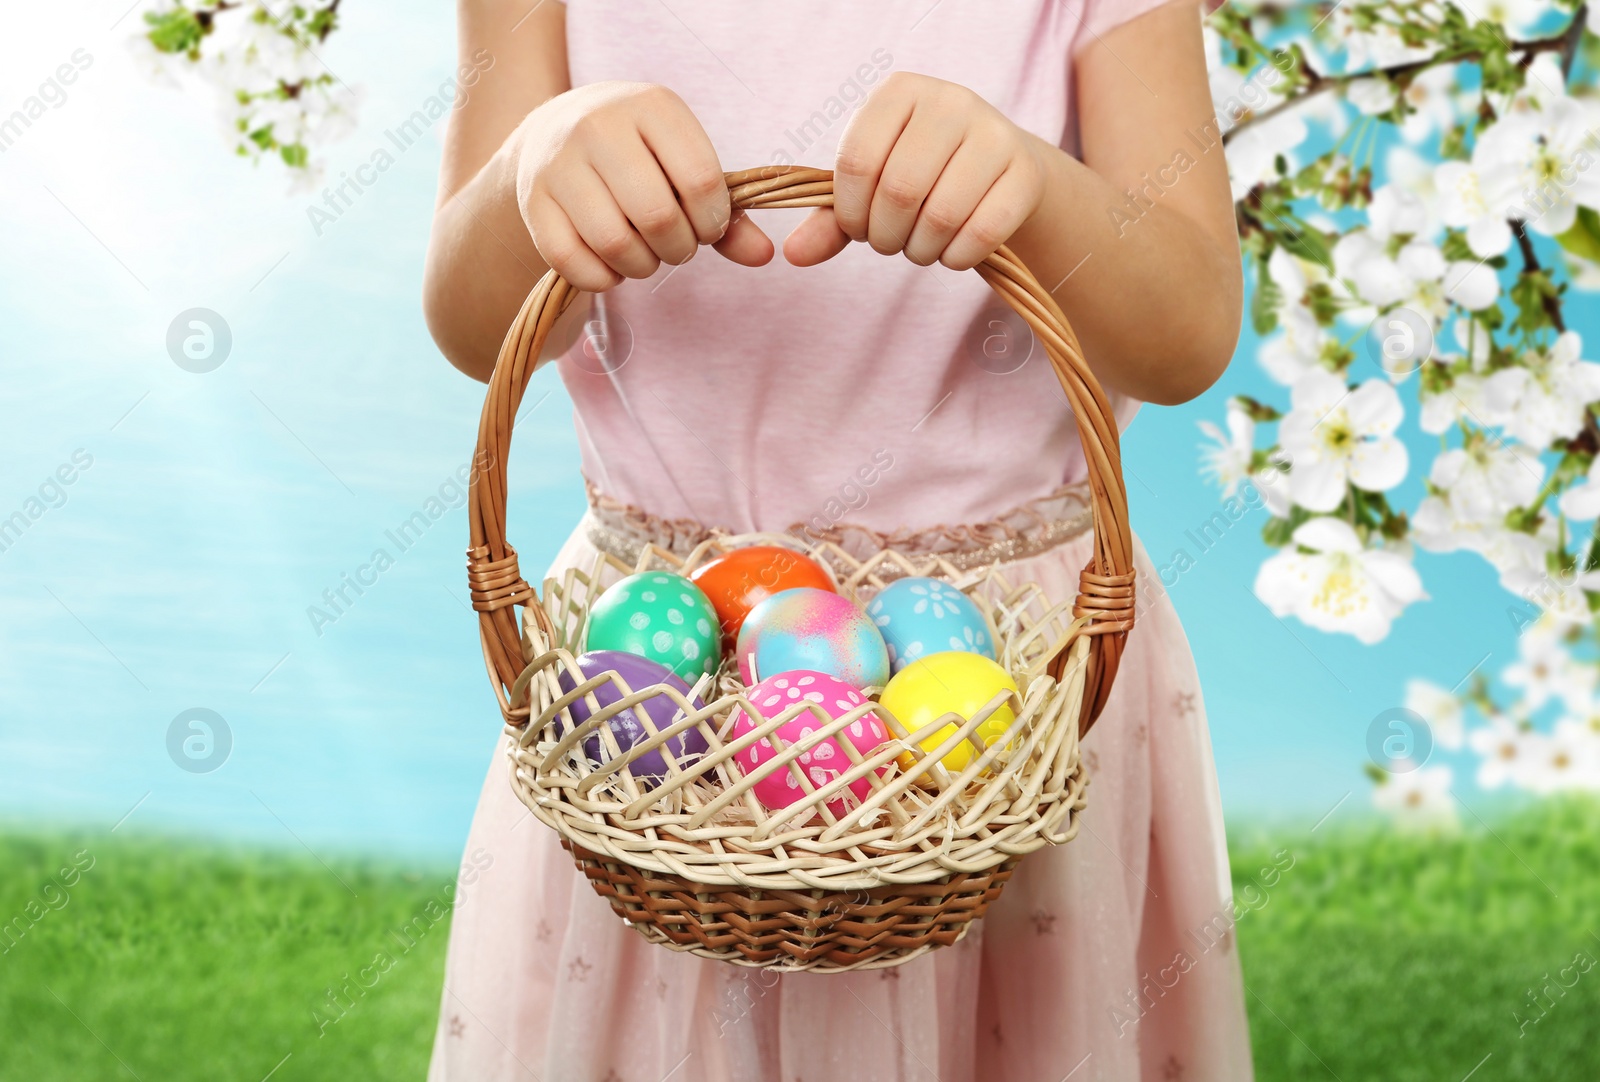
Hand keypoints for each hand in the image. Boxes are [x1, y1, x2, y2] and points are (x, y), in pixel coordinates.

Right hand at [512, 81, 772, 290]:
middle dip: (679, 249)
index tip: (707, 228)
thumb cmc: (642, 159)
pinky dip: (603, 279)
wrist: (555, 135)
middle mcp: (599, 125)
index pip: (702, 181)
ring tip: (645, 256)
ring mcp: (559, 161)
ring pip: (616, 244)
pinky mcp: (532, 201)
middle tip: (676, 247)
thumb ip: (728, 214)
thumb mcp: (685, 167)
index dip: (713, 222)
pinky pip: (574, 262)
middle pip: (659, 217)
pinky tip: (611, 265)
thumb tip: (765, 257)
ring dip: (642, 267)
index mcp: (652, 106)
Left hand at [785, 72, 1046, 270]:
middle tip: (890, 242)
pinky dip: (958, 258)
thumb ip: (832, 218)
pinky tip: (953, 253)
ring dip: (921, 251)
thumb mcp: (873, 187)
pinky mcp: (1025, 172)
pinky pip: (983, 232)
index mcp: (900, 92)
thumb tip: (793, 254)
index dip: (850, 212)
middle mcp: (950, 101)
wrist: (999, 171)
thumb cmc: (923, 177)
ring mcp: (994, 133)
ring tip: (920, 248)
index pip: (857, 161)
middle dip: (885, 236)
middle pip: (899, 191)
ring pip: (942, 215)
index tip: (858, 228)